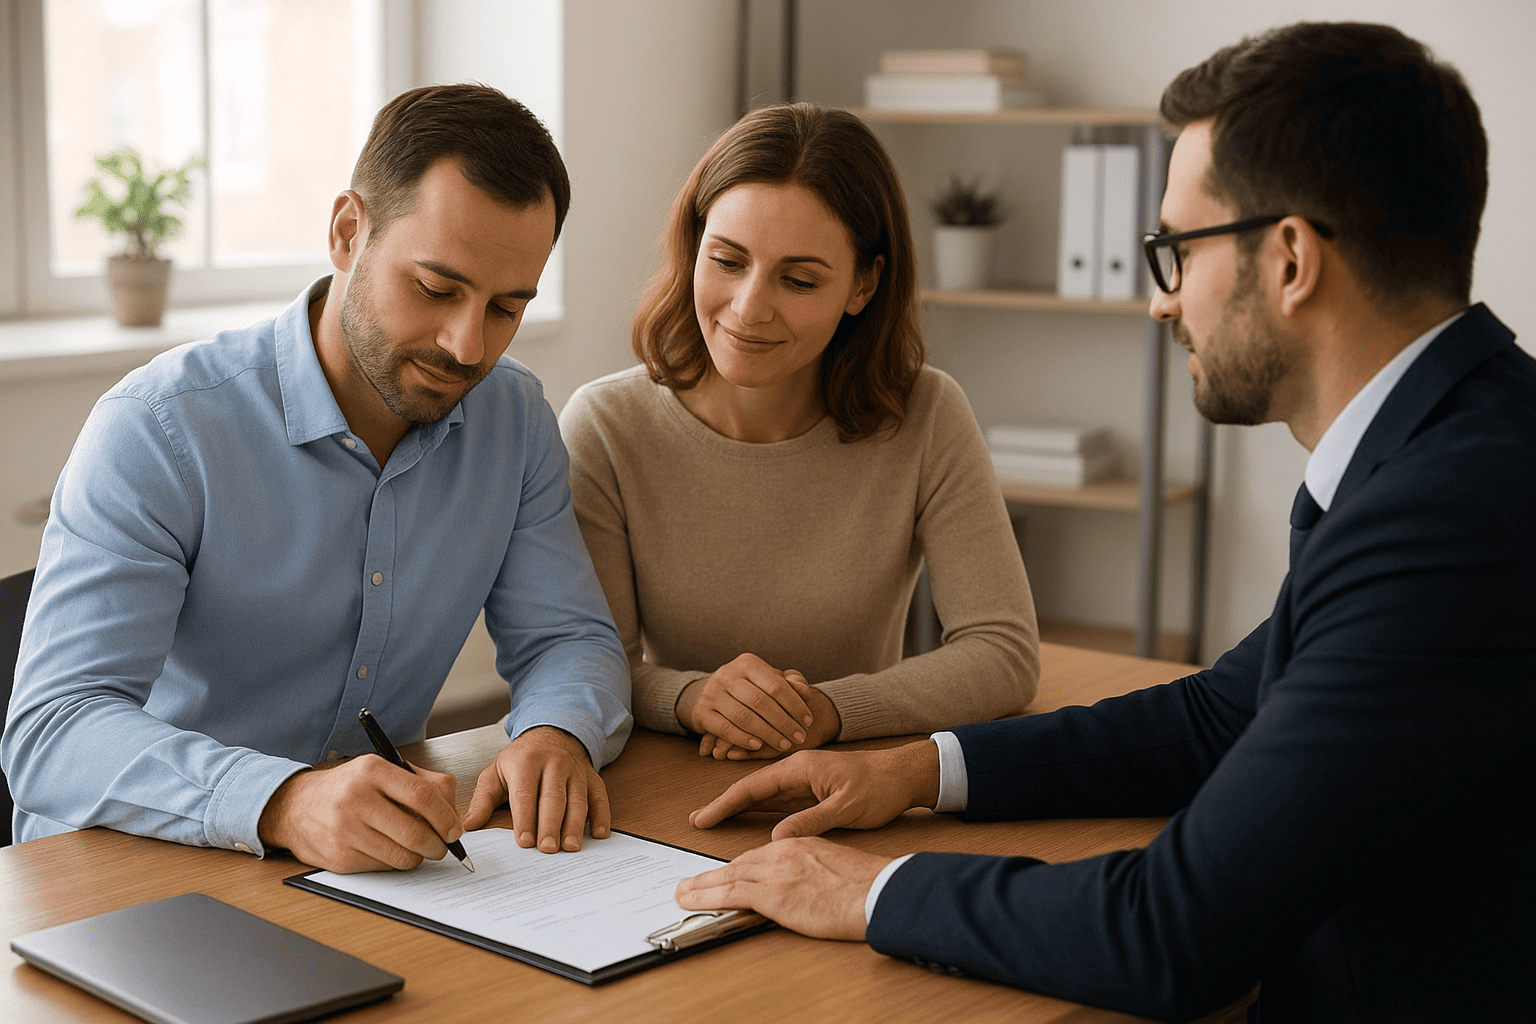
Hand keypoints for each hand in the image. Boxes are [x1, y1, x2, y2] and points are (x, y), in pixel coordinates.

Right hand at [258, 755, 461, 872]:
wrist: (296, 807)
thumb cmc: (348, 788)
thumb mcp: (381, 771)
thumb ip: (422, 783)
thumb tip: (454, 814)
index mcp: (372, 770)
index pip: (422, 796)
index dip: (446, 817)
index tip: (454, 830)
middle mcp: (356, 799)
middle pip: (415, 832)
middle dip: (438, 845)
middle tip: (442, 846)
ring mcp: (345, 830)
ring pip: (402, 856)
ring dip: (419, 857)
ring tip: (418, 849)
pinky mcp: (339, 858)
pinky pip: (383, 868)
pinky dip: (395, 864)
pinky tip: (389, 851)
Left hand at [462, 725, 609, 852]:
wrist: (551, 734)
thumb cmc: (521, 760)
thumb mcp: (496, 773)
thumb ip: (483, 800)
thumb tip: (468, 825)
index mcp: (526, 762)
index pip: (525, 793)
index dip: (525, 818)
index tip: (524, 841)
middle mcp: (554, 764)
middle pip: (553, 798)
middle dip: (550, 824)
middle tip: (547, 849)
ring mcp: (575, 771)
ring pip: (577, 799)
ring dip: (575, 824)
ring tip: (570, 846)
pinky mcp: (592, 778)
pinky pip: (600, 797)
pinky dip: (602, 816)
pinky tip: (599, 834)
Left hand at [674, 837, 889, 940]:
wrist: (879, 892)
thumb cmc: (869, 885)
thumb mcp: (835, 867)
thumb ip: (813, 871)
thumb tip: (805, 887)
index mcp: (800, 843)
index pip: (760, 854)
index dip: (737, 867)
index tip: (722, 875)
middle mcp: (784, 851)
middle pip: (739, 862)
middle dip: (712, 874)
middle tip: (689, 883)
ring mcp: (777, 870)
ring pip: (729, 875)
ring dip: (701, 885)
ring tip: (682, 892)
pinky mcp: (774, 892)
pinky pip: (731, 893)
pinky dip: (707, 895)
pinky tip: (691, 899)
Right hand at [689, 741, 939, 839]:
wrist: (905, 776)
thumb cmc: (880, 787)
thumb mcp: (845, 808)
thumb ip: (810, 821)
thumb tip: (776, 837)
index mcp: (801, 767)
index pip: (754, 785)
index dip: (725, 803)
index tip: (703, 818)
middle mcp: (798, 770)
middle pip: (752, 788)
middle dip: (724, 804)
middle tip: (697, 820)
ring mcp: (804, 781)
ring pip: (764, 795)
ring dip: (739, 807)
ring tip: (713, 820)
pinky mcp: (813, 791)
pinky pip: (779, 801)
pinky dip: (759, 810)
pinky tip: (748, 820)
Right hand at [698, 675, 841, 759]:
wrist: (714, 694)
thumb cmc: (752, 687)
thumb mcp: (771, 680)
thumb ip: (791, 683)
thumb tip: (804, 690)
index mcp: (747, 663)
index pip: (775, 685)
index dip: (795, 705)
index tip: (808, 722)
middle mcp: (727, 674)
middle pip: (760, 702)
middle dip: (783, 722)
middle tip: (799, 737)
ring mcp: (712, 693)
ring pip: (743, 716)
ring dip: (767, 733)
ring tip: (784, 745)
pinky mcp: (701, 713)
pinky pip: (724, 729)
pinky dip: (742, 739)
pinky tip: (758, 746)